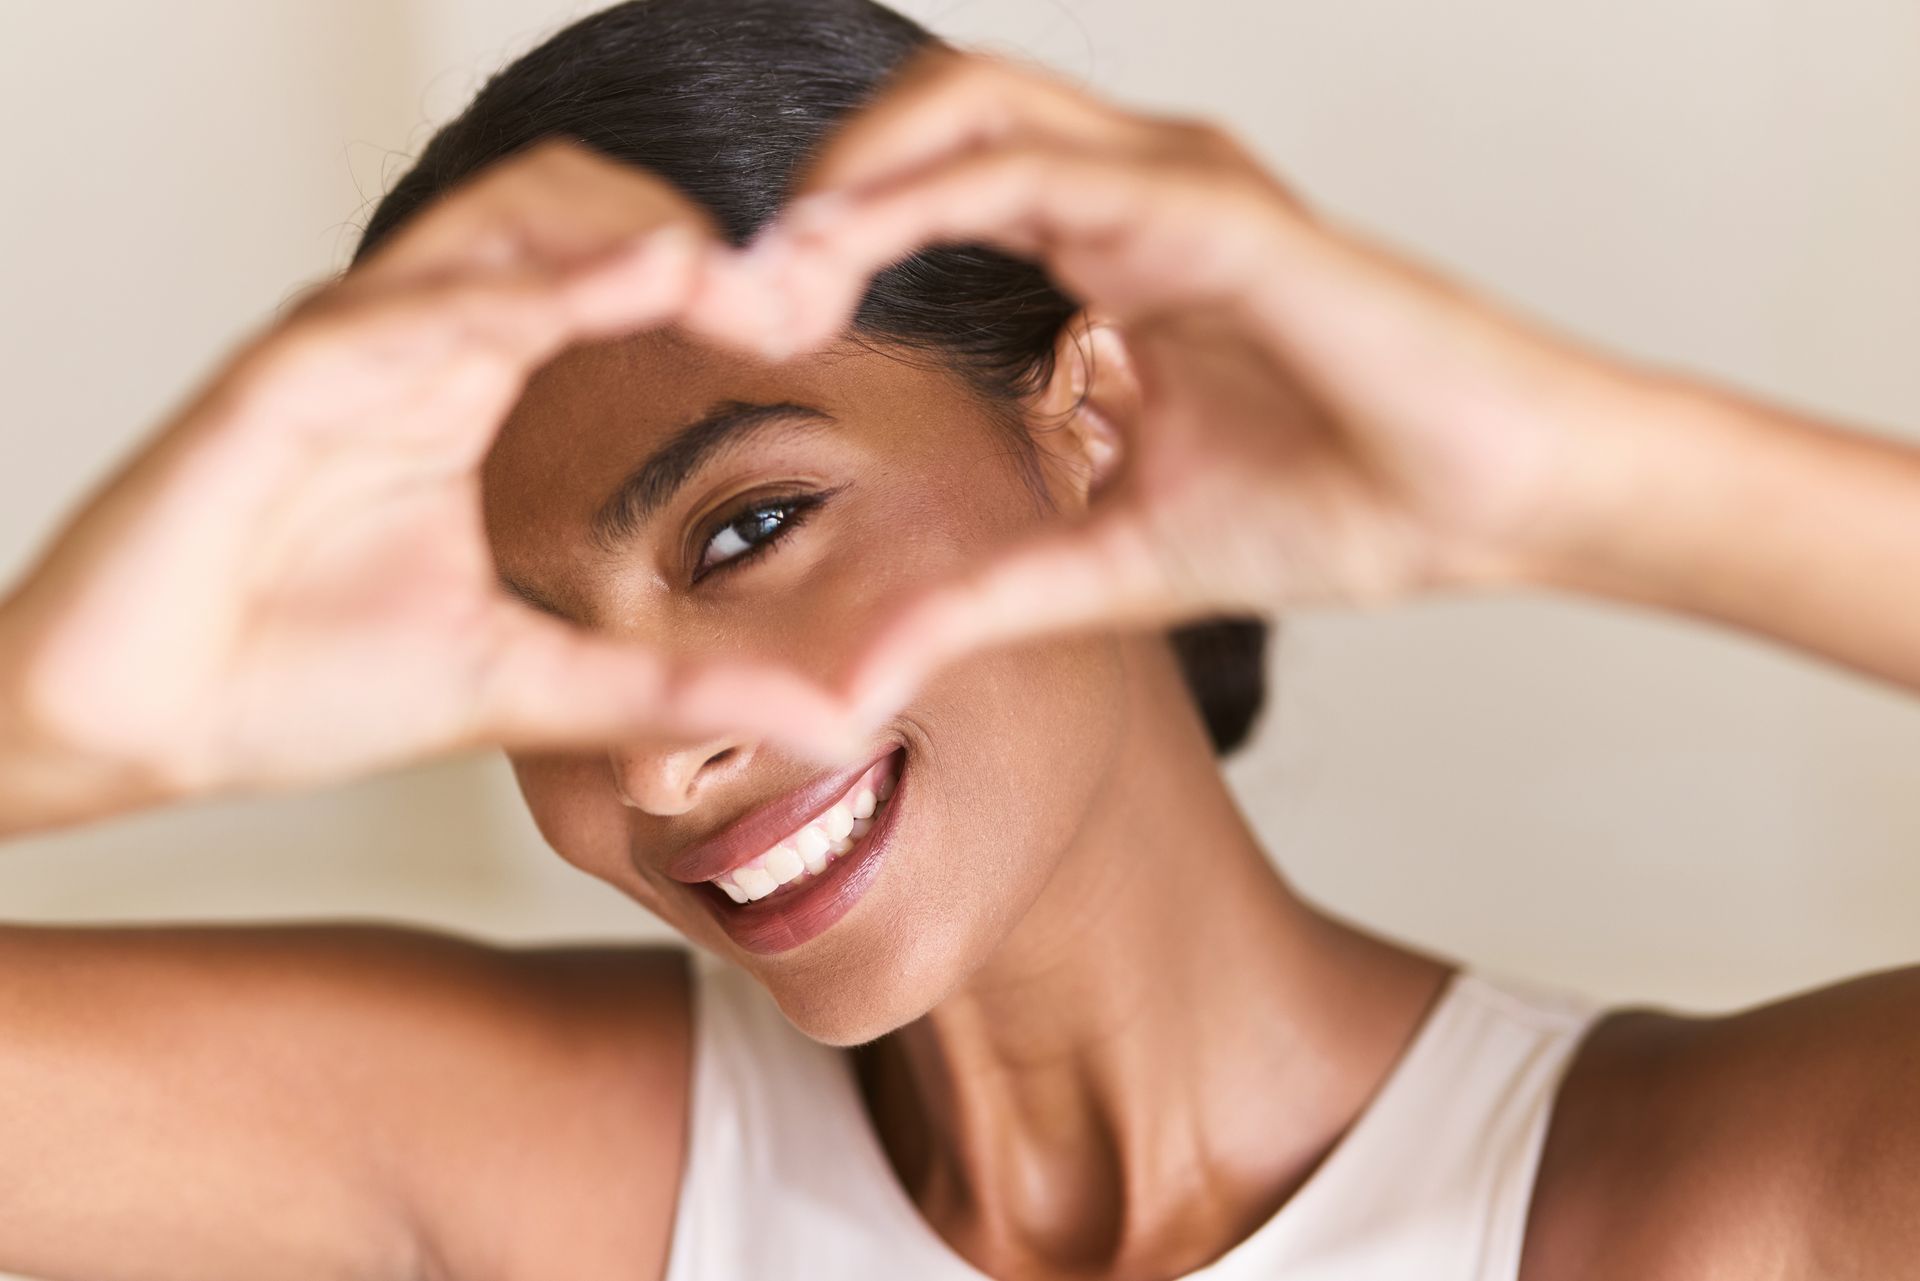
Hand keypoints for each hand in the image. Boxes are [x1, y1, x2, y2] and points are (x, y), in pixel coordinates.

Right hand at [0, 142, 849, 827]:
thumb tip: (827, 723)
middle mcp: (414, 343)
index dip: (707, 273)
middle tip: (786, 300)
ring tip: (725, 279)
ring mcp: (346, 349)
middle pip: (567, 205)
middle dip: (686, 232)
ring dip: (621, 230)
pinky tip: (623, 285)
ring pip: (497, 217)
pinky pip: (408, 303)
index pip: (603, 268)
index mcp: (465, 383)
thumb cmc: (302, 688)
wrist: (142, 733)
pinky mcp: (278, 379)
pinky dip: (515, 288)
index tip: (802, 324)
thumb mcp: (527, 685)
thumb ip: (669, 688)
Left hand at [739, 53, 1648, 715]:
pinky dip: (924, 196)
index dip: (834, 238)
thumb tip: (864, 671)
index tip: (755, 329)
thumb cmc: (1345, 505)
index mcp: (1114, 255)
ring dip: (850, 179)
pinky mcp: (1214, 212)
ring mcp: (1176, 188)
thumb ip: (984, 598)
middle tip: (740, 295)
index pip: (939, 188)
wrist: (1494, 502)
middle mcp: (1136, 196)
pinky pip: (1039, 172)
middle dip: (820, 189)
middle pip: (936, 117)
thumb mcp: (1111, 563)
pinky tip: (846, 253)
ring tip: (774, 276)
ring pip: (971, 108)